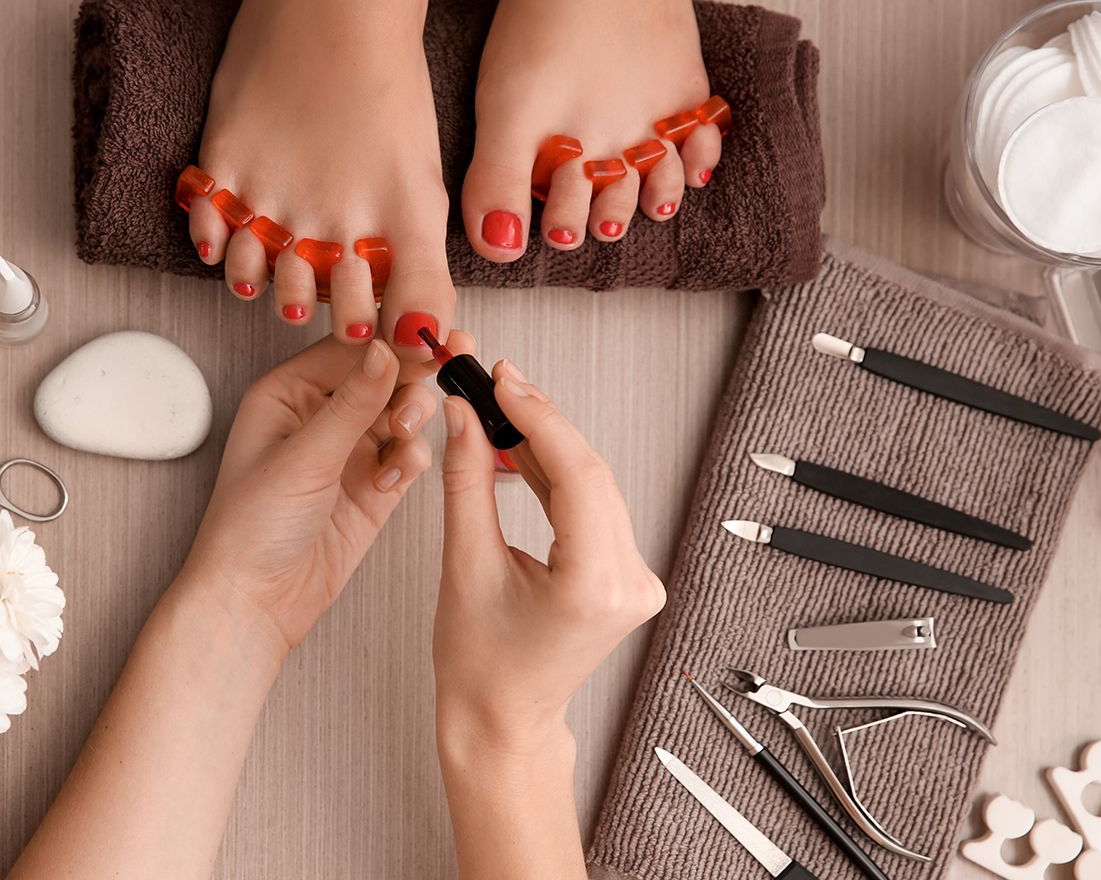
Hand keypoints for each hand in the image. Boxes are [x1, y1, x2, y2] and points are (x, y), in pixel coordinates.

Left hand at [182, 334, 470, 653]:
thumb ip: (353, 402)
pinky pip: (412, 452)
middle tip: (436, 377)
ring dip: (413, 418)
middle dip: (411, 379)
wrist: (256, 601)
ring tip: (400, 438)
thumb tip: (386, 348)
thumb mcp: (303, 456)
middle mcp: (321, 414)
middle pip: (386, 373)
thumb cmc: (250, 528)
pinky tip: (389, 480)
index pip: (350, 346)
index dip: (391, 340)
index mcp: (288, 391)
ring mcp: (351, 448)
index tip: (428, 337)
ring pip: (405, 410)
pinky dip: (412, 459)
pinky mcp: (376, 483)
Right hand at [434, 361, 665, 755]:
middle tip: (497, 383)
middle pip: (591, 474)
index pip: (577, 474)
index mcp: (594, 586)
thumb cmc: (481, 666)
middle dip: (542, 422)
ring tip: (502, 411)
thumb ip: (468, 480)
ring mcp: (636, 581)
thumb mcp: (464, 564)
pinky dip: (560, 477)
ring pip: (595, 486)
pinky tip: (525, 452)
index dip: (539, 417)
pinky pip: (596, 507)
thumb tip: (464, 416)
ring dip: (550, 445)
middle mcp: (629, 583)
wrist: (502, 719)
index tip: (504, 380)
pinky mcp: (627, 577)